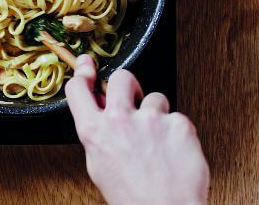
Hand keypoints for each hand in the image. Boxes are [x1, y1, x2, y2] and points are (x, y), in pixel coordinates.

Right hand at [65, 55, 209, 204]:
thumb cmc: (133, 197)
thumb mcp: (99, 165)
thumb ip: (98, 132)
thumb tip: (99, 110)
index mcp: (95, 131)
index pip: (79, 88)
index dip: (83, 73)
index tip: (87, 66)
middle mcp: (120, 119)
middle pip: (121, 77)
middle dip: (128, 85)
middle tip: (134, 100)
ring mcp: (151, 119)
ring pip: (155, 98)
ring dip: (156, 115)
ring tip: (158, 142)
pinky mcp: (179, 124)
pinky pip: (177, 117)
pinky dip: (177, 132)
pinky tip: (173, 151)